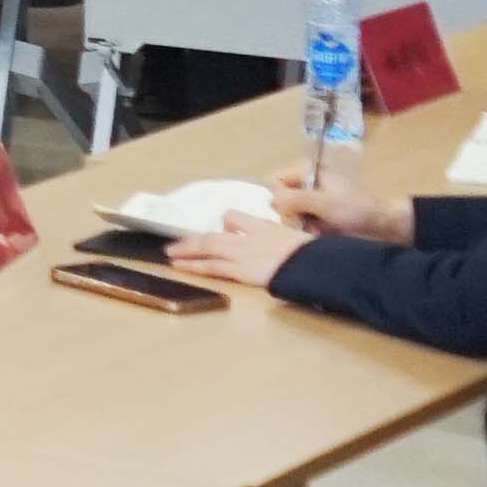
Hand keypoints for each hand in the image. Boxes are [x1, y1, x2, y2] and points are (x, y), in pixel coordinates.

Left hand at [167, 220, 307, 289]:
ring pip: (208, 245)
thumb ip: (289, 241)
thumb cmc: (316, 255)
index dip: (228, 224)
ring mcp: (244, 251)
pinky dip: (193, 265)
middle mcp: (251, 235)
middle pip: (217, 232)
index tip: (221, 228)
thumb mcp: (302, 241)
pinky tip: (179, 266)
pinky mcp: (240, 268)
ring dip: (186, 248)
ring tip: (170, 252)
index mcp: (267, 227)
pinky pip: (211, 265)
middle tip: (179, 241)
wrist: (316, 264)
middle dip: (196, 237)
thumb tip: (294, 249)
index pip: (241, 219)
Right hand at [275, 181, 413, 246]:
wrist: (384, 227)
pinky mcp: (316, 218)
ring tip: (316, 233)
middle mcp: (305, 185)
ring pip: (289, 216)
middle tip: (306, 226)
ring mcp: (311, 203)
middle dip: (291, 216)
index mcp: (306, 172)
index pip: (275, 182)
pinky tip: (319, 236)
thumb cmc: (356, 209)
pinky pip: (299, 225)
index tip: (294, 212)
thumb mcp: (324, 202)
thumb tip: (270, 201)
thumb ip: (294, 199)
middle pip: (280, 201)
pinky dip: (307, 232)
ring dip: (300, 227)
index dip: (280, 199)